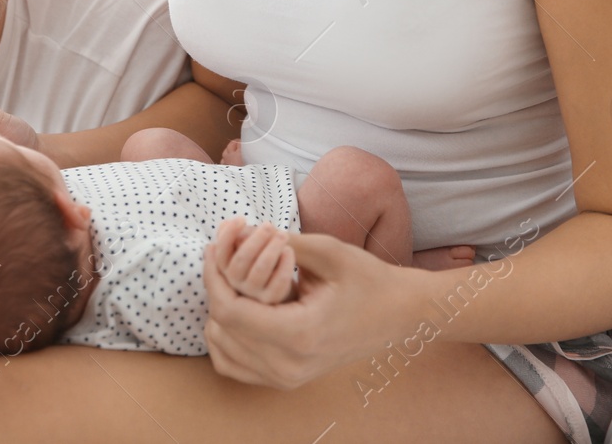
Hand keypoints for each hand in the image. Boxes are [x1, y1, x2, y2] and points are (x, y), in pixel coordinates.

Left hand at [202, 218, 426, 388]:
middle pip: (222, 329)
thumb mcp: (328, 252)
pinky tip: (236, 310)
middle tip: (220, 255)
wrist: (399, 313)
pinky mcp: (288, 379)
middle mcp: (289, 364)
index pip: (230, 311)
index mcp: (299, 333)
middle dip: (215, 287)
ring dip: (218, 312)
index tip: (212, 247)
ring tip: (229, 279)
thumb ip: (281, 242)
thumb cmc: (368, 279)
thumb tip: (237, 233)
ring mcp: (288, 378)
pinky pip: (235, 367)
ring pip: (223, 349)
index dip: (213, 276)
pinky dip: (225, 340)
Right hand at [217, 221, 295, 303]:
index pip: (221, 251)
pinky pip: (279, 281)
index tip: (241, 218)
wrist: (272, 286)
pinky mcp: (271, 299)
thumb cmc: (254, 262)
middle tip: (269, 225)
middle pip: (241, 260)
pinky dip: (285, 264)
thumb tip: (224, 224)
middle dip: (255, 239)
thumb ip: (233, 238)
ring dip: (272, 248)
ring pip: (260, 269)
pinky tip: (289, 250)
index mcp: (225, 268)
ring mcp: (253, 292)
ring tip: (282, 235)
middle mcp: (235, 283)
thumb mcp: (241, 250)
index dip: (228, 234)